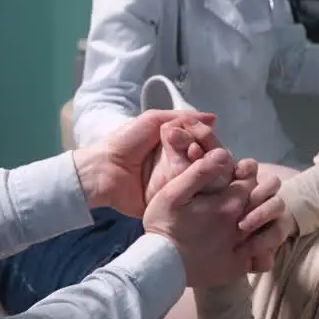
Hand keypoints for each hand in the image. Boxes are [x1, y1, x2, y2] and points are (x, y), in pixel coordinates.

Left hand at [73, 109, 219, 217]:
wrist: (104, 169)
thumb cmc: (126, 142)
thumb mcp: (152, 120)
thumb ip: (182, 118)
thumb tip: (214, 118)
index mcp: (175, 146)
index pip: (200, 143)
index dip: (207, 139)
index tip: (208, 136)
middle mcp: (178, 165)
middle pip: (203, 160)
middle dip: (207, 154)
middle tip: (203, 152)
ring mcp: (175, 184)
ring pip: (199, 177)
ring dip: (203, 170)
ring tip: (201, 165)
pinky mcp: (170, 201)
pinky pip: (188, 196)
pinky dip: (195, 189)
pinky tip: (200, 182)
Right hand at [146, 122, 289, 271]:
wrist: (158, 266)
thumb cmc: (163, 224)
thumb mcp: (173, 192)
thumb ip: (200, 172)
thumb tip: (224, 154)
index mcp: (227, 204)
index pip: (251, 181)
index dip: (246, 174)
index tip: (237, 175)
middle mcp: (240, 226)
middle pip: (265, 203)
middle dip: (262, 194)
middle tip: (249, 192)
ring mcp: (240, 250)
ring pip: (269, 229)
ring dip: (266, 220)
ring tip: (253, 216)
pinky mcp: (236, 268)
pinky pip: (261, 257)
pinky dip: (263, 248)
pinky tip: (251, 242)